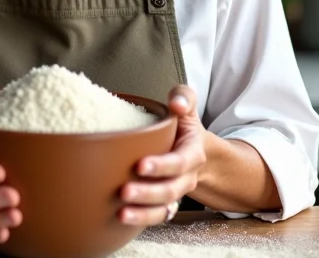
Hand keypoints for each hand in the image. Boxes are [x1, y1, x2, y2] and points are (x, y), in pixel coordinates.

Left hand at [119, 85, 205, 225]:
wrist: (197, 152)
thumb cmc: (185, 128)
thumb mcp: (188, 108)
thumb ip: (184, 97)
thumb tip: (177, 104)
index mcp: (192, 154)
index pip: (179, 162)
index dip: (161, 166)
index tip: (139, 165)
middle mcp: (186, 177)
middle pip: (171, 190)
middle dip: (148, 193)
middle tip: (124, 192)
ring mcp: (176, 193)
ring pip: (164, 209)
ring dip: (143, 214)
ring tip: (121, 213)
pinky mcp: (165, 203)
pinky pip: (157, 217)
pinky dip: (142, 220)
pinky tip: (122, 219)